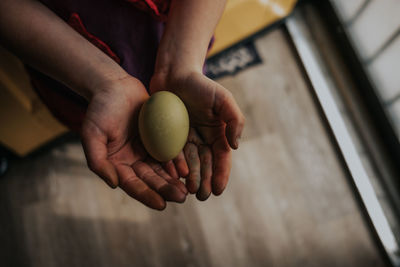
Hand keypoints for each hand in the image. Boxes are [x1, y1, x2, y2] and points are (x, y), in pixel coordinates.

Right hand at [80, 76, 187, 209]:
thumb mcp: (92, 134)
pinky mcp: (158, 139)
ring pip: (162, 170)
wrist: (114, 86)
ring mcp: (146, 150)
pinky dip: (177, 162)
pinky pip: (169, 153)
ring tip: (188, 189)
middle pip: (151, 180)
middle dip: (165, 190)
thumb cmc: (100, 109)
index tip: (161, 205)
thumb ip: (98, 160)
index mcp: (117, 164)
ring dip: (174, 181)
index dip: (146, 195)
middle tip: (182, 198)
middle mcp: (132, 161)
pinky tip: (188, 169)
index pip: (133, 185)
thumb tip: (114, 184)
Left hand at [150, 71, 244, 199]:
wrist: (173, 74)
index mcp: (217, 133)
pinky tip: (173, 178)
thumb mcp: (223, 99)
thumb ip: (234, 120)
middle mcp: (201, 139)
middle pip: (205, 164)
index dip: (221, 174)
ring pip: (189, 164)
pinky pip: (171, 155)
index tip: (218, 190)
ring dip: (191, 178)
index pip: (221, 158)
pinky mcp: (167, 138)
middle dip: (205, 181)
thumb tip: (236, 146)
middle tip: (202, 196)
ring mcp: (184, 139)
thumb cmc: (200, 84)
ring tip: (189, 191)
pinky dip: (174, 167)